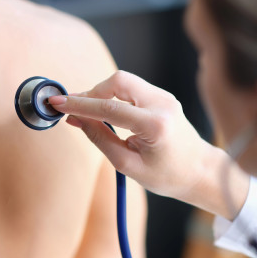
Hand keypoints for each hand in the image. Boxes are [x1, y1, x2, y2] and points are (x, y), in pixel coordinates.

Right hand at [48, 71, 248, 217]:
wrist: (199, 172)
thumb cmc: (167, 176)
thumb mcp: (128, 165)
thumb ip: (100, 138)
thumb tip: (76, 118)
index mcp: (155, 125)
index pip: (109, 107)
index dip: (79, 104)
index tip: (57, 102)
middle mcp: (163, 104)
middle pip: (118, 81)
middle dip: (91, 92)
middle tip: (72, 107)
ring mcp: (165, 97)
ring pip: (124, 81)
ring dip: (101, 93)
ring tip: (84, 111)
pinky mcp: (163, 97)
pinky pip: (132, 88)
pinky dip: (113, 95)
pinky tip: (103, 110)